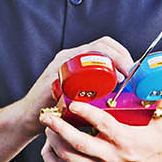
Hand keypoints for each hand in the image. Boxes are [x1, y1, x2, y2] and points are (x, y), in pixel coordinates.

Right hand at [16, 36, 133, 135]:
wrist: (28, 117)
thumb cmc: (56, 108)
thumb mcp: (79, 93)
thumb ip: (95, 89)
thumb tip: (121, 92)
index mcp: (75, 58)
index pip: (103, 44)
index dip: (121, 52)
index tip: (133, 68)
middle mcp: (68, 57)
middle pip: (100, 44)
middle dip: (121, 56)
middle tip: (131, 73)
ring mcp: (60, 65)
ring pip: (91, 52)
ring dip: (111, 62)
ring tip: (122, 79)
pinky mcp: (54, 77)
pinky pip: (76, 70)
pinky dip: (92, 75)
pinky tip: (102, 85)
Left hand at [39, 94, 161, 161]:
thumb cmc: (156, 152)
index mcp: (126, 141)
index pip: (103, 124)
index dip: (87, 113)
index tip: (74, 103)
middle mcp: (110, 156)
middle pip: (79, 143)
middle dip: (59, 128)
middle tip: (48, 114)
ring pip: (68, 157)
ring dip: (54, 141)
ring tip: (47, 126)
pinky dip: (52, 160)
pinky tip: (48, 148)